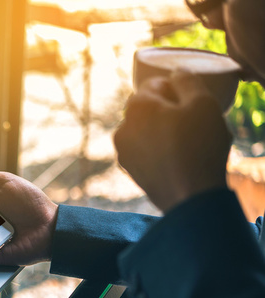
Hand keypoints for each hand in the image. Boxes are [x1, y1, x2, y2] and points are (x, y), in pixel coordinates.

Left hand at [114, 71, 231, 211]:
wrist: (189, 196)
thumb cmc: (197, 146)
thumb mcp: (202, 102)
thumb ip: (186, 80)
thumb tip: (175, 74)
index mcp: (136, 106)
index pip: (155, 84)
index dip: (176, 90)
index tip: (191, 103)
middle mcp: (122, 127)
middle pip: (147, 108)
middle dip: (167, 111)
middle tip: (191, 123)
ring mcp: (123, 152)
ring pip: (145, 130)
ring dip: (161, 131)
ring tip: (185, 144)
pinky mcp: (130, 171)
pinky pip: (145, 151)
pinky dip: (157, 150)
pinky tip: (176, 159)